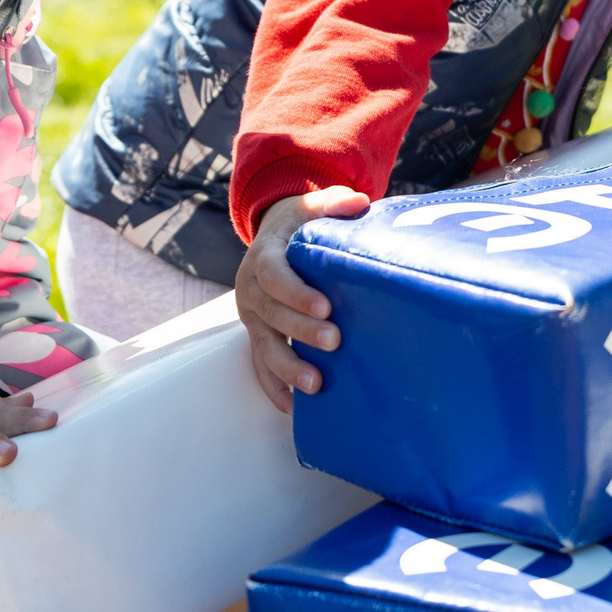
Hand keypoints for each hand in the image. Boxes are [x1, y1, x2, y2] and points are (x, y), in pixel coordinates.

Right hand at [235, 185, 370, 412]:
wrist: (274, 237)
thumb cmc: (300, 224)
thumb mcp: (312, 206)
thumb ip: (334, 203)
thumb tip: (360, 202)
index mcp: (264, 256)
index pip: (273, 275)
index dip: (295, 292)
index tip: (325, 307)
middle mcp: (251, 289)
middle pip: (271, 314)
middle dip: (301, 331)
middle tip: (334, 342)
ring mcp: (253, 317)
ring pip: (263, 346)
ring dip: (287, 367)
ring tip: (315, 385)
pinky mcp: (258, 336)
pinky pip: (259, 365)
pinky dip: (273, 387)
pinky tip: (292, 409)